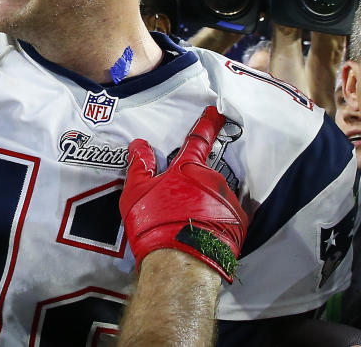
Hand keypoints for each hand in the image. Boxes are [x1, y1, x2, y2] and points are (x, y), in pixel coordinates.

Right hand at [120, 106, 247, 282]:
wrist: (180, 265)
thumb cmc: (154, 223)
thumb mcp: (136, 192)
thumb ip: (140, 165)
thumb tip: (140, 144)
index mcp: (188, 168)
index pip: (198, 139)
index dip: (208, 123)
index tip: (217, 112)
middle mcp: (213, 180)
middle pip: (203, 174)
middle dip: (192, 184)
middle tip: (175, 203)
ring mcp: (229, 202)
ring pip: (215, 196)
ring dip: (203, 204)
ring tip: (185, 223)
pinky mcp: (240, 225)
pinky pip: (226, 216)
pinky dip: (215, 221)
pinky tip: (200, 233)